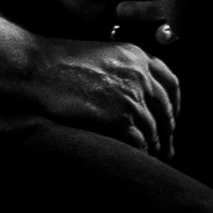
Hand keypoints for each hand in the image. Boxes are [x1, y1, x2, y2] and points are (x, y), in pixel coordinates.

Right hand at [22, 37, 179, 154]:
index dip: (174, 105)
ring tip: (151, 157)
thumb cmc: (60, 62)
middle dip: (167, 131)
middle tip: (166, 146)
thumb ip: (125, 69)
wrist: (37, 69)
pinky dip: (140, 153)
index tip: (171, 118)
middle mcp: (140, 75)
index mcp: (137, 56)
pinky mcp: (119, 119)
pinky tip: (135, 158)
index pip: (171, 83)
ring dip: (155, 146)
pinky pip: (140, 143)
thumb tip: (138, 96)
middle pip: (166, 110)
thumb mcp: (101, 54)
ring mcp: (131, 97)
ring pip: (155, 130)